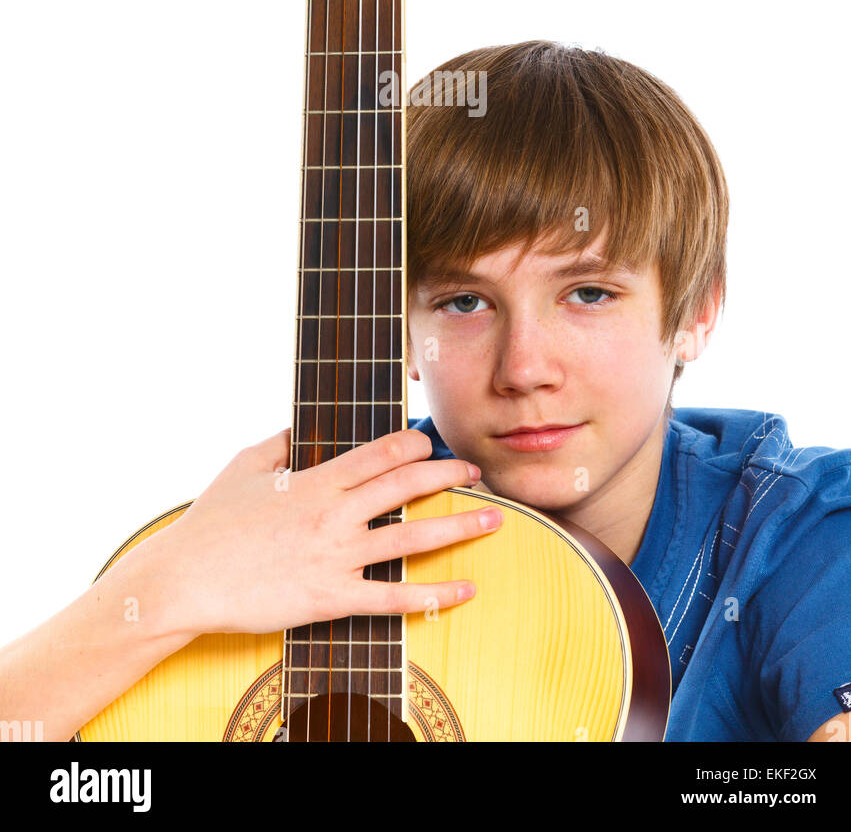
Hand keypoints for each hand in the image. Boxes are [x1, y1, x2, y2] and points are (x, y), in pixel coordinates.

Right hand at [137, 427, 502, 637]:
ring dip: (458, 527)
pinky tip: (464, 589)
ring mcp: (335, 558)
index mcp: (315, 480)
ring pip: (410, 538)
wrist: (185, 580)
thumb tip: (302, 424)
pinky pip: (393, 597)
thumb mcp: (243, 465)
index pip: (379, 453)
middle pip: (405, 487)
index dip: (414, 444)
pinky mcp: (332, 598)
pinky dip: (433, 595)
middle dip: (447, 474)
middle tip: (476, 471)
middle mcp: (333, 515)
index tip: (432, 442)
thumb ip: (279, 441)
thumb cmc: (210, 522)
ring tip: (493, 520)